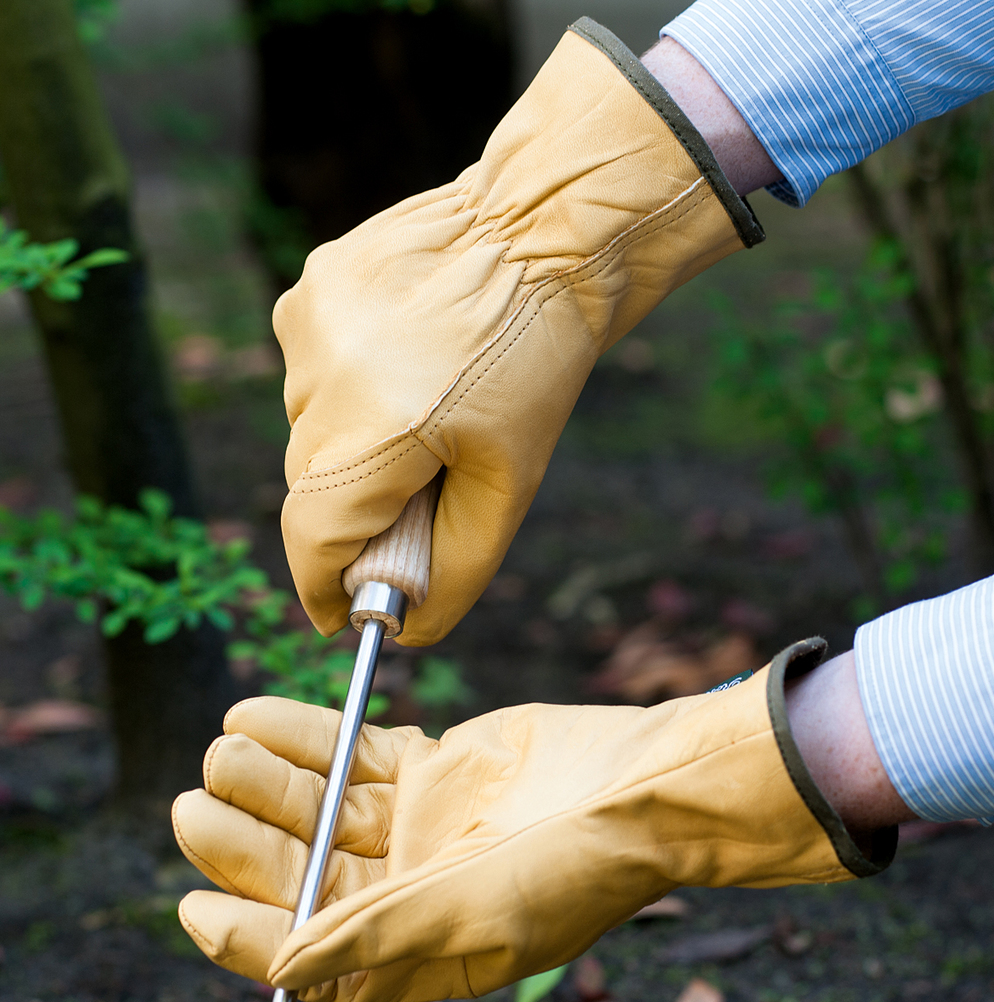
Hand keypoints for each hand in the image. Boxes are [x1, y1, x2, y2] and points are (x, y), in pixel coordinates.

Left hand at [172, 639, 893, 1001]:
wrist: (642, 785)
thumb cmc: (578, 865)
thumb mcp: (479, 913)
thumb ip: (379, 934)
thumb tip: (286, 964)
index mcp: (415, 947)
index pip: (310, 953)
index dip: (246, 937)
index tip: (193, 907)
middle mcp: (405, 888)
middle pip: (302, 867)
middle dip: (241, 838)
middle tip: (193, 800)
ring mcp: (416, 823)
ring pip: (318, 801)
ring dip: (267, 775)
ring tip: (222, 745)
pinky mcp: (429, 764)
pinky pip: (352, 749)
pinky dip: (307, 732)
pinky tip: (261, 716)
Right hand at [274, 17, 763, 644]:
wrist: (539, 235)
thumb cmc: (538, 365)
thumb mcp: (512, 484)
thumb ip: (456, 570)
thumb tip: (407, 628)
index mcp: (381, 426)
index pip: (313, 535)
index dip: (323, 584)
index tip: (341, 608)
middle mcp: (326, 373)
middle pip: (313, 485)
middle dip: (356, 509)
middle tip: (416, 487)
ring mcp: (309, 322)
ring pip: (309, 427)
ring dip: (352, 441)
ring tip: (420, 403)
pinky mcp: (308, 288)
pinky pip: (311, 371)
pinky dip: (348, 386)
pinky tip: (401, 357)